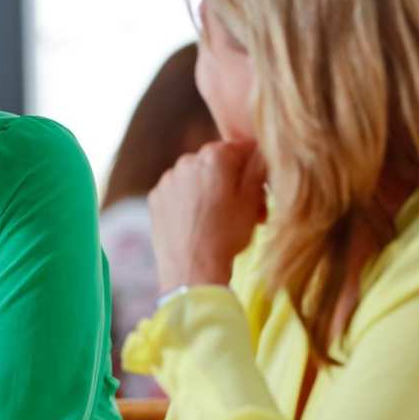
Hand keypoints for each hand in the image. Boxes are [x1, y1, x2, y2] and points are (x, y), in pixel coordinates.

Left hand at [148, 140, 266, 291]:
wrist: (192, 270)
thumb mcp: (252, 201)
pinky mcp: (156, 198)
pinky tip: (200, 224)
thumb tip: (260, 152)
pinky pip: (178, 193)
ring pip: (197, 178)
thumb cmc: (227, 235)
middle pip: (218, 164)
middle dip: (234, 182)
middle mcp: (187, 161)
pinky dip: (190, 202)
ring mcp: (168, 180)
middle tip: (250, 210)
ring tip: (223, 221)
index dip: (256, 168)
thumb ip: (257, 169)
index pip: (242, 149)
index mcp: (214, 156)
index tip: (263, 189)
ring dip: (211, 191)